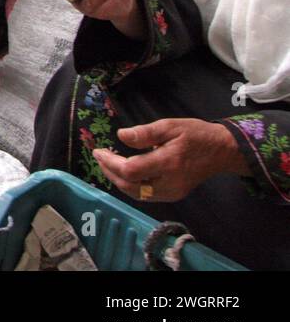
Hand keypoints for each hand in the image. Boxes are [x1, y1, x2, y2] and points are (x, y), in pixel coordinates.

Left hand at [93, 119, 248, 202]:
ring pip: (136, 194)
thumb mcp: (170, 126)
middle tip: (99, 157)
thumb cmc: (196, 135)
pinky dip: (130, 185)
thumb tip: (121, 135)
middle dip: (110, 172)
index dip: (110, 163)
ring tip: (107, 164)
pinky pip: (145, 195)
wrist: (222, 151)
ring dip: (118, 180)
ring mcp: (172, 192)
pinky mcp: (173, 195)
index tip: (98, 151)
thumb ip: (145, 133)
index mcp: (168, 163)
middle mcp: (169, 182)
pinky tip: (124, 172)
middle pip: (130, 186)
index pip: (131, 170)